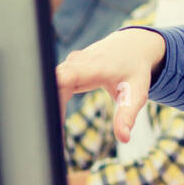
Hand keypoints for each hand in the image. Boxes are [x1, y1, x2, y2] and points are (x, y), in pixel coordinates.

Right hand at [57, 28, 164, 142]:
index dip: (53, 100)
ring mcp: (70, 64)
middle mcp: (77, 62)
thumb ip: (127, 116)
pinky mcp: (68, 69)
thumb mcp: (136, 93)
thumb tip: (124, 138)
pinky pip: (54, 85)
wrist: (133, 46)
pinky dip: (53, 102)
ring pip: (49, 84)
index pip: (63, 79)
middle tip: (49, 137)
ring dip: (48, 107)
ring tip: (51, 133)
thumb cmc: (135, 70)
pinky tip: (55, 121)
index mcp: (93, 66)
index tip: (52, 124)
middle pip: (51, 84)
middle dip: (47, 109)